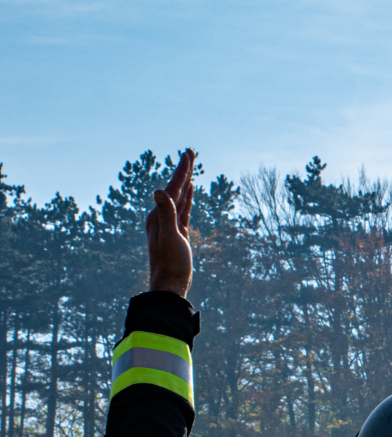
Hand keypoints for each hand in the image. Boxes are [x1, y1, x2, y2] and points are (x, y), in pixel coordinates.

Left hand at [146, 150, 195, 296]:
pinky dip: (187, 197)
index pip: (172, 188)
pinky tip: (190, 190)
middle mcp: (162, 216)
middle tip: (190, 152)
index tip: (188, 153)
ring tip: (190, 166)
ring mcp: (170, 223)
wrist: (170, 284)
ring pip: (180, 196)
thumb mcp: (170, 237)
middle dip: (183, 170)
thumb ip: (165, 214)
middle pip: (175, 188)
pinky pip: (183, 208)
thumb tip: (157, 191)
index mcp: (159, 215)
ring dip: (185, 181)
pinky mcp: (178, 231)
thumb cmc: (171, 264)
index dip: (181, 170)